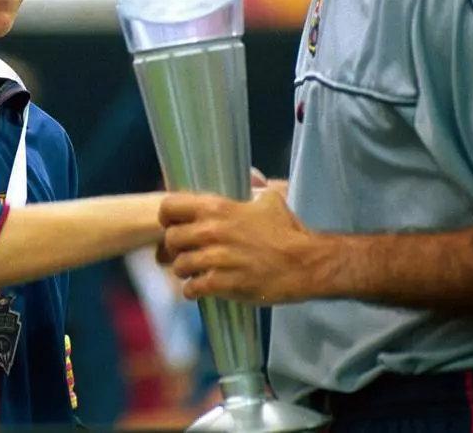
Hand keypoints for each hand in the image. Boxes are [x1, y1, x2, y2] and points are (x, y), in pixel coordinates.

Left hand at [159, 188, 322, 303]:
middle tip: (184, 253)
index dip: (167, 217)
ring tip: (194, 273)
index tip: (172, 225)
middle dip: (174, 248)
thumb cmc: (288, 231)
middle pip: (171, 239)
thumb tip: (252, 181)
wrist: (305, 262)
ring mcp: (216, 258)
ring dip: (185, 271)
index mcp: (217, 208)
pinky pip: (193, 288)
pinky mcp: (223, 283)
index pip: (170, 207)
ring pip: (180, 266)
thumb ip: (251, 191)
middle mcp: (211, 231)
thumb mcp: (269, 201)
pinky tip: (200, 289)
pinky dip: (193, 291)